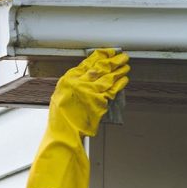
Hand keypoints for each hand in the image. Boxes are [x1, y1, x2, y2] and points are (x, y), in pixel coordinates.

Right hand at [25, 49, 129, 187]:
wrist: (63, 135)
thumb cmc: (61, 120)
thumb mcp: (61, 97)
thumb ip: (73, 85)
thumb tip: (85, 78)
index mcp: (68, 79)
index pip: (87, 63)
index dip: (99, 56)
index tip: (106, 52)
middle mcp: (79, 83)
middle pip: (100, 67)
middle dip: (112, 60)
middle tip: (121, 55)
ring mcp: (90, 92)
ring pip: (109, 76)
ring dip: (119, 69)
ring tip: (126, 64)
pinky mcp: (100, 102)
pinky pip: (113, 89)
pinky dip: (121, 83)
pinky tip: (125, 79)